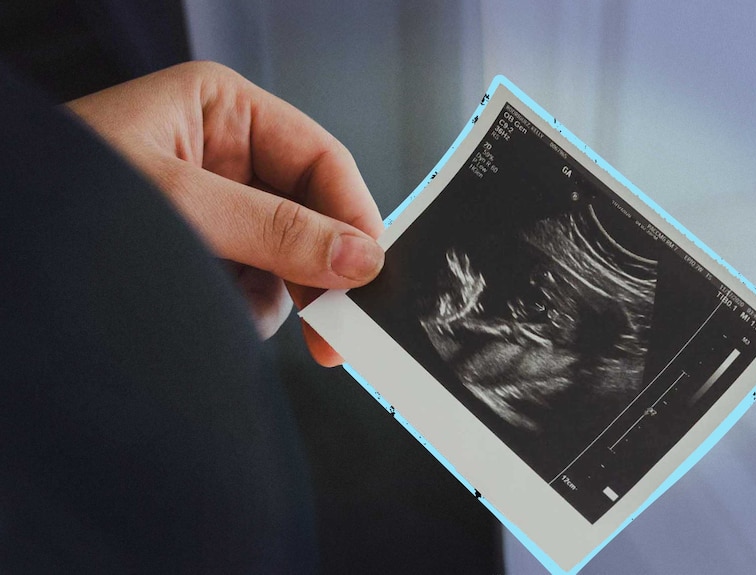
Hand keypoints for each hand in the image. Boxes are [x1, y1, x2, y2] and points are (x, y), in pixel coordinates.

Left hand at [66, 61, 383, 365]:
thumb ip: (275, 229)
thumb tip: (358, 253)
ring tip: (224, 305)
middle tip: (334, 326)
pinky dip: (241, 312)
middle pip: (312, 214)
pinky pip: (254, 291)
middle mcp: (225, 159)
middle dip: (318, 268)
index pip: (320, 158)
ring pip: (287, 261)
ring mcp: (216, 214)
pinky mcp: (203, 260)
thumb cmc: (58, 194)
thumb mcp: (178, 204)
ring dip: (270, 294)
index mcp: (222, 112)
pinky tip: (207, 311)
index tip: (370, 266)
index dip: (353, 212)